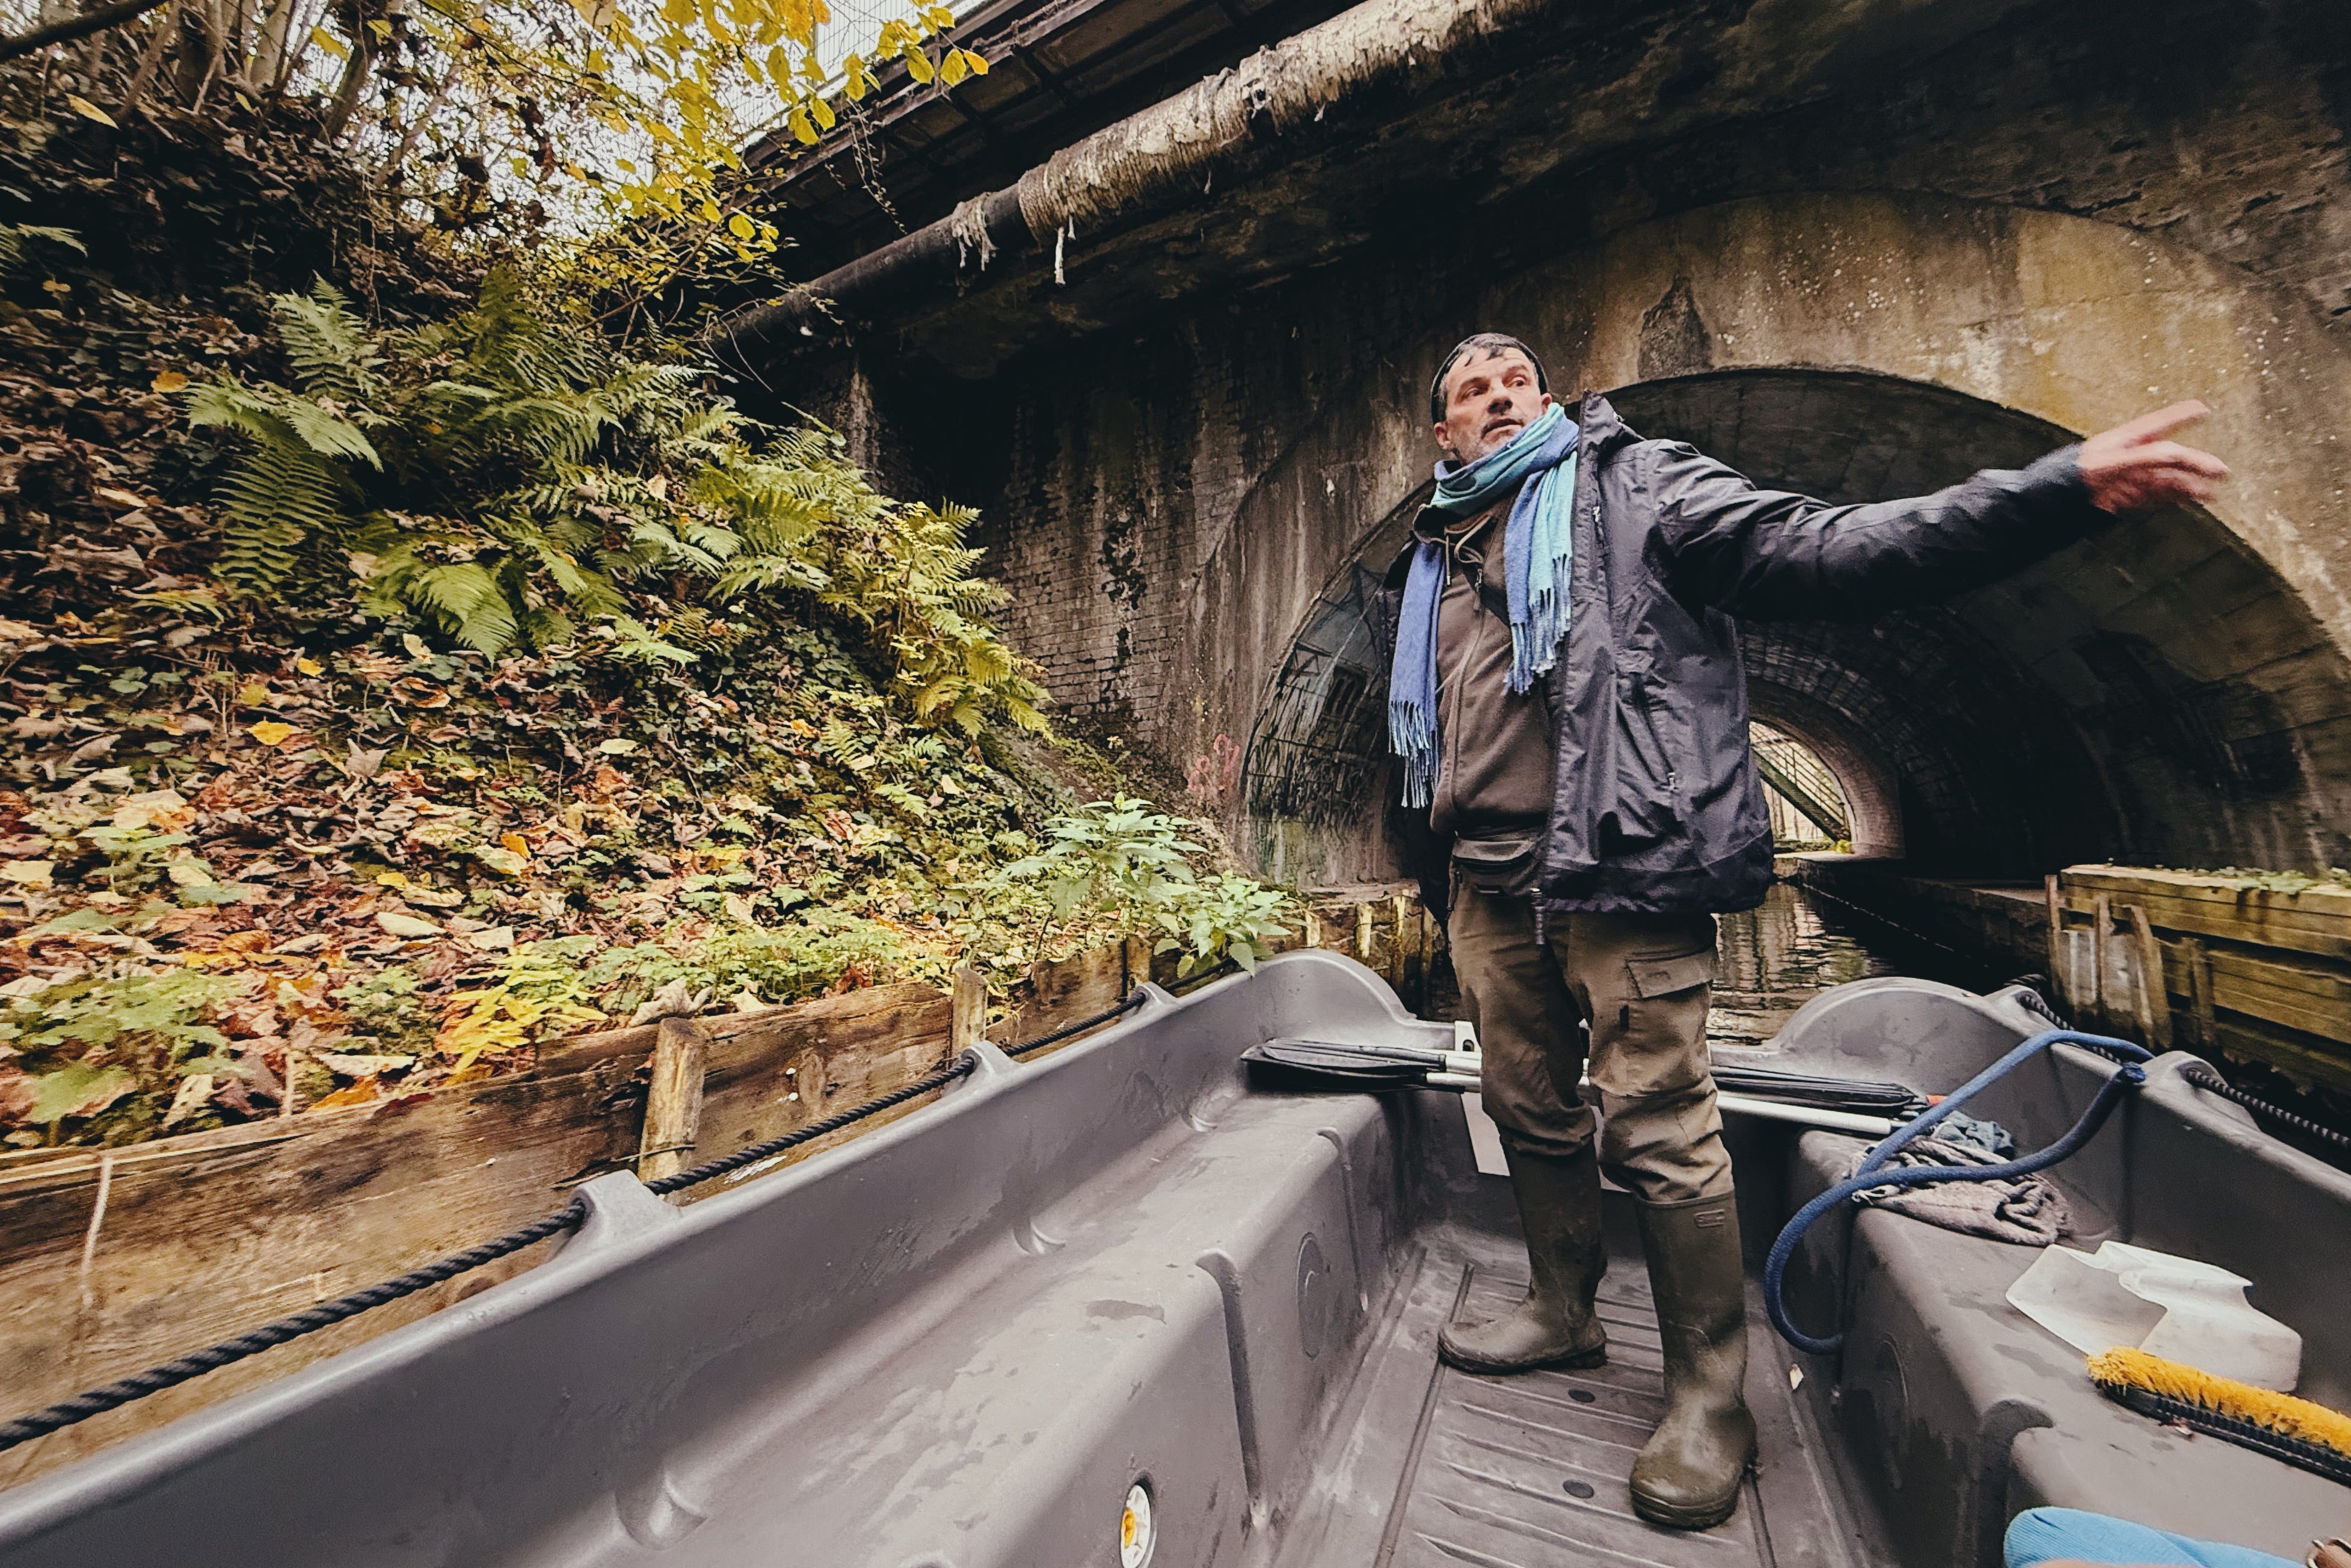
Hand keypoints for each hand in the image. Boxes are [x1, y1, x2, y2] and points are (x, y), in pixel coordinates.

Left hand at [2078, 401, 2228, 513]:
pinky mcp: (2129, 495)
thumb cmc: (2083, 470)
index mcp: (2131, 439)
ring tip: (2211, 493)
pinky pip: (2158, 494)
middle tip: (2221, 470)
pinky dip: (2176, 495)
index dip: (2182, 415)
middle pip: (2172, 457)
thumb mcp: (2116, 460)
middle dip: (2197, 462)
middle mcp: (2136, 456)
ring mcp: (2134, 476)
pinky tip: (2191, 497)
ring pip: (2169, 478)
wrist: (2060, 496)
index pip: (2162, 422)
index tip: (2203, 408)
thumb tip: (2178, 453)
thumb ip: (2148, 456)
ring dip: (2190, 484)